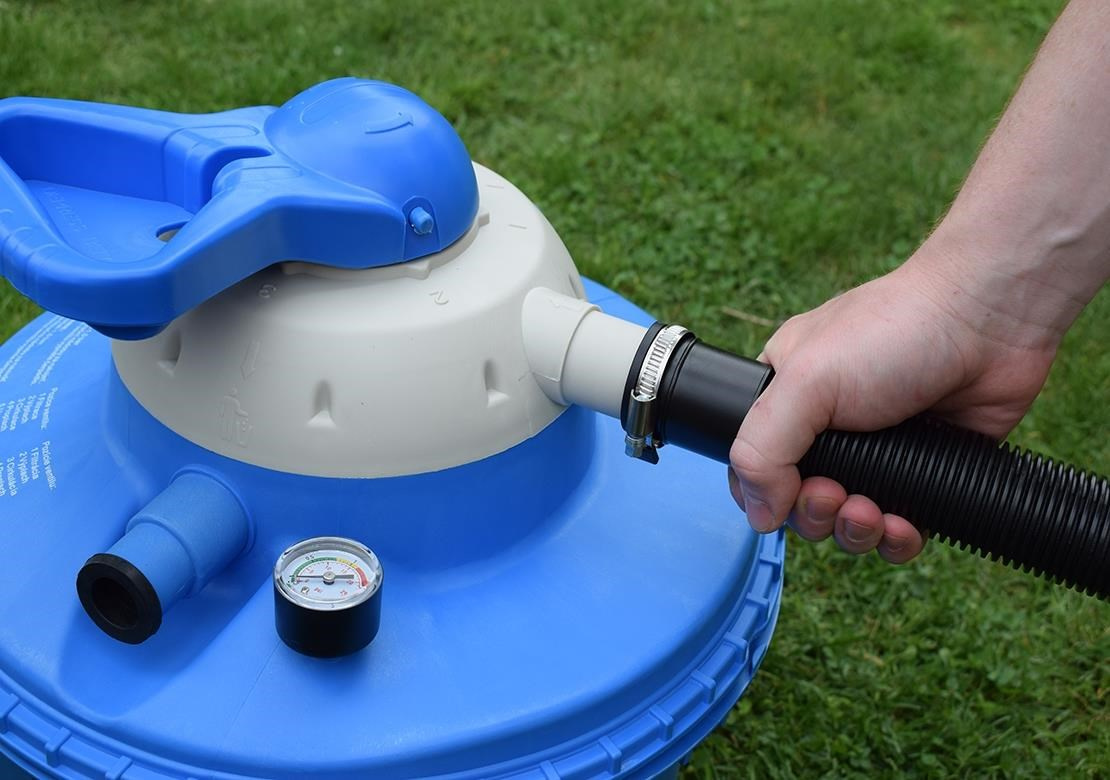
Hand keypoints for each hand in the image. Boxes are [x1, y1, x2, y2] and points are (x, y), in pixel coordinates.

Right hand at [728, 244, 1059, 561]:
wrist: (988, 319)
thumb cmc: (894, 331)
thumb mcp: (806, 381)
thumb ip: (763, 448)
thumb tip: (759, 516)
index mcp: (787, 397)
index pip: (753, 464)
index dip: (762, 493)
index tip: (785, 493)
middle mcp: (827, 428)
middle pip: (798, 503)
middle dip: (814, 514)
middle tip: (835, 494)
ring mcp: (878, 452)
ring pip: (846, 523)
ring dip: (853, 532)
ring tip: (872, 513)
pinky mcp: (925, 472)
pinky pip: (898, 529)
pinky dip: (896, 540)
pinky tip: (904, 526)